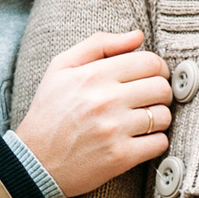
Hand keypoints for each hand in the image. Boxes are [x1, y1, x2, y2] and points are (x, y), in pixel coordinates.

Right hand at [12, 30, 170, 197]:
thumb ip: (99, 44)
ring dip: (159, 118)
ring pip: (164, 116)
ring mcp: (114, 130)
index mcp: (93, 75)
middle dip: (161, 92)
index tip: (152, 77)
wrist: (34, 162)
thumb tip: (138, 36)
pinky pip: (160, 143)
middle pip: (162, 88)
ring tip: (143, 120)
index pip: (150, 62)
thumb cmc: (50, 111)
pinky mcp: (120, 157)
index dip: (158, 68)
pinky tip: (139, 140)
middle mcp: (105, 100)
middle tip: (149, 99)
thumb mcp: (61, 67)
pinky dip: (155, 142)